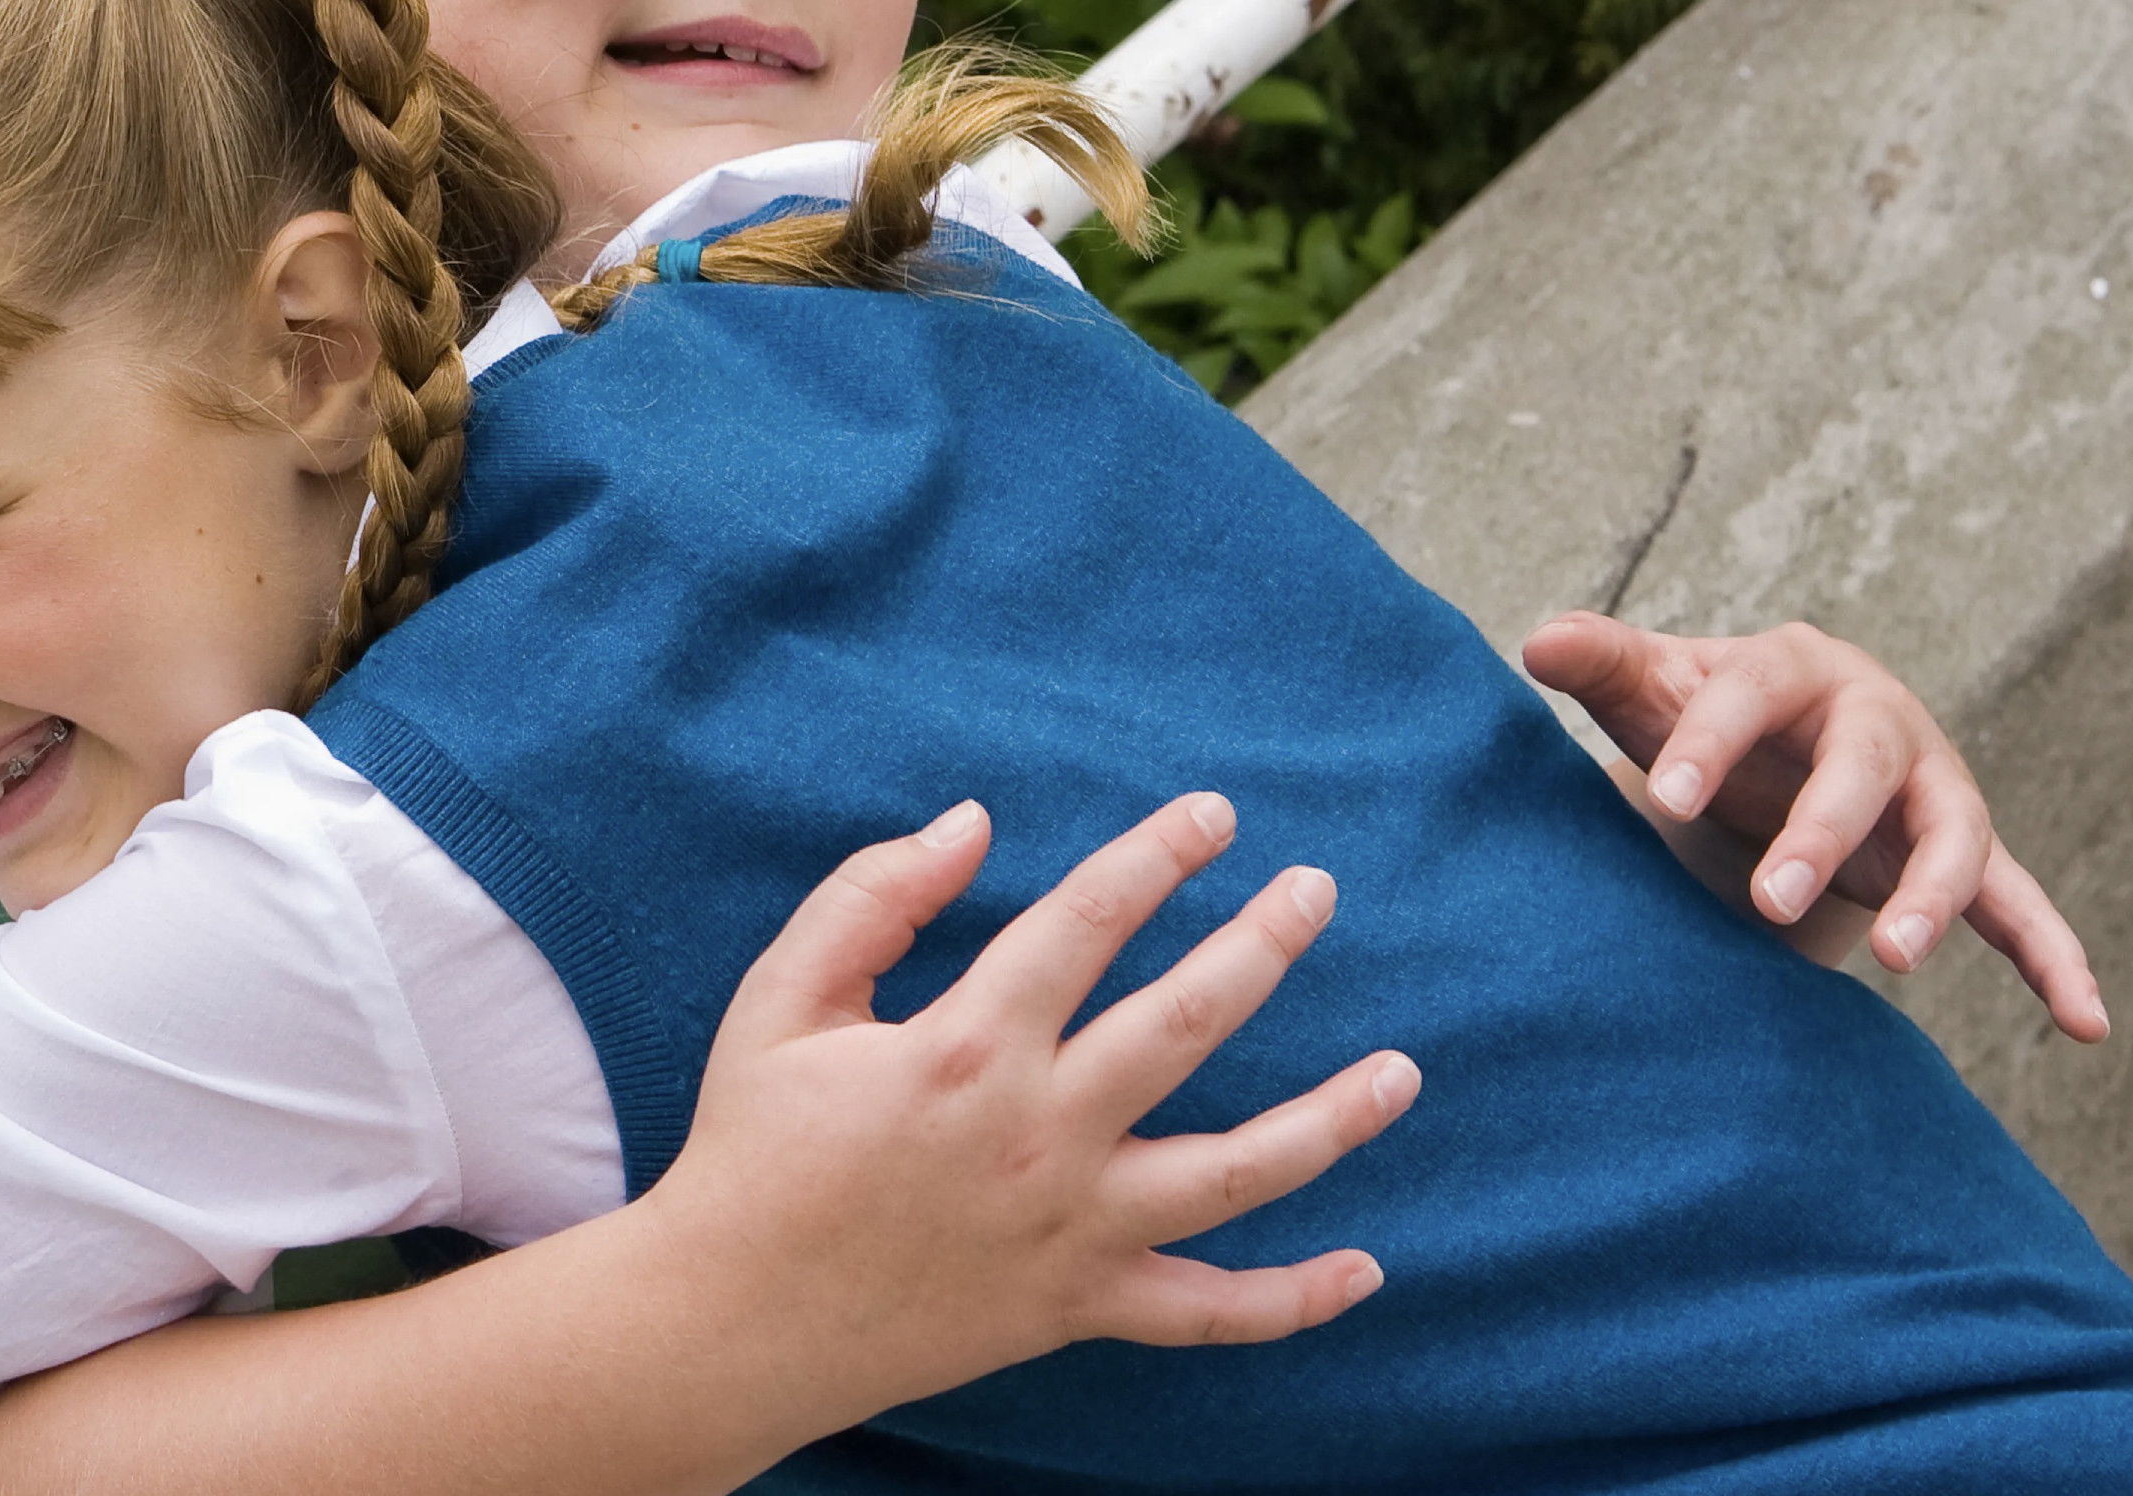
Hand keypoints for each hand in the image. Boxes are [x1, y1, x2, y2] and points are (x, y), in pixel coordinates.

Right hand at [650, 795, 1416, 1423]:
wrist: (731, 1318)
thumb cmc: (750, 1150)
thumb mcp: (780, 1001)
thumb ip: (870, 898)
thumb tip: (971, 822)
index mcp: (963, 1047)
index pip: (1086, 922)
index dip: (1156, 856)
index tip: (1213, 814)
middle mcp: (1038, 1134)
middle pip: (1184, 1025)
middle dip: (1262, 946)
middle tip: (1317, 889)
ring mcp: (1070, 1229)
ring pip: (1233, 1172)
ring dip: (1330, 1121)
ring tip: (1401, 1072)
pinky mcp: (1076, 1308)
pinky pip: (1207, 1316)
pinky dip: (1293, 1302)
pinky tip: (1365, 1269)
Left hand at [1523, 613, 2104, 1041]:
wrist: (1776, 746)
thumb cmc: (1704, 715)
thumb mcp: (1652, 688)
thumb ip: (1602, 661)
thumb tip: (1539, 641)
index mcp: (1796, 666)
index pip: (1752, 693)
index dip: (1713, 742)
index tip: (1668, 799)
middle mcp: (1879, 720)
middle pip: (1867, 765)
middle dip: (1822, 829)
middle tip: (1770, 897)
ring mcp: (1934, 789)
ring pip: (1954, 834)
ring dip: (1933, 893)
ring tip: (1896, 958)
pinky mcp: (1964, 854)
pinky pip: (2021, 907)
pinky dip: (2055, 958)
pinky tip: (2087, 1023)